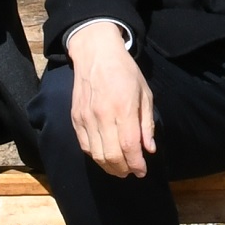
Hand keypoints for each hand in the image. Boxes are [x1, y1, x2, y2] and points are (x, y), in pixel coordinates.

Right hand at [65, 20, 154, 178]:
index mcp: (123, 108)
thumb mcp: (145, 93)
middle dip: (124, 169)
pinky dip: (95, 156)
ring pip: (96, 154)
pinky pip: (84, 145)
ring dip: (109, 167)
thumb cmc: (125, 71)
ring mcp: (86, 117)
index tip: (143, 171)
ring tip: (120, 168)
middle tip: (132, 171)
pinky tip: (105, 156)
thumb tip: (148, 149)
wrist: (96, 53)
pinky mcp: (76, 118)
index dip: (136, 164)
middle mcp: (102, 115)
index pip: (129, 146)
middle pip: (111, 155)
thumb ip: (146, 123)